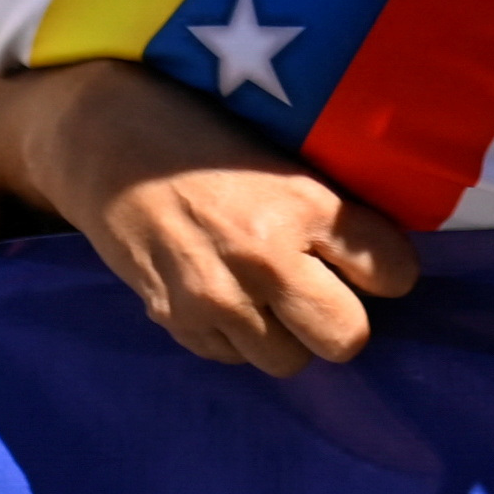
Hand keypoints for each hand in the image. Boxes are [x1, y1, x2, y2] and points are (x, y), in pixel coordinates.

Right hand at [0, 62, 418, 371]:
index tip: (372, 261)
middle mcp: (265, 257)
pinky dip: (236, 338)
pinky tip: (223, 294)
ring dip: (286, 335)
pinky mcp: (174, 320)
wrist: (99, 138)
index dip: (390, 270)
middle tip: (325, 291)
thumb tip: (375, 256)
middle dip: (342, 320)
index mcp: (302, 202)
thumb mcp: (277, 153)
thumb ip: (323, 206)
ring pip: (288, 360)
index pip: (393, 271)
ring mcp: (216, 297)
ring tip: (268, 294)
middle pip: (346, 339)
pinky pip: (232, 359)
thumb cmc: (196, 133)